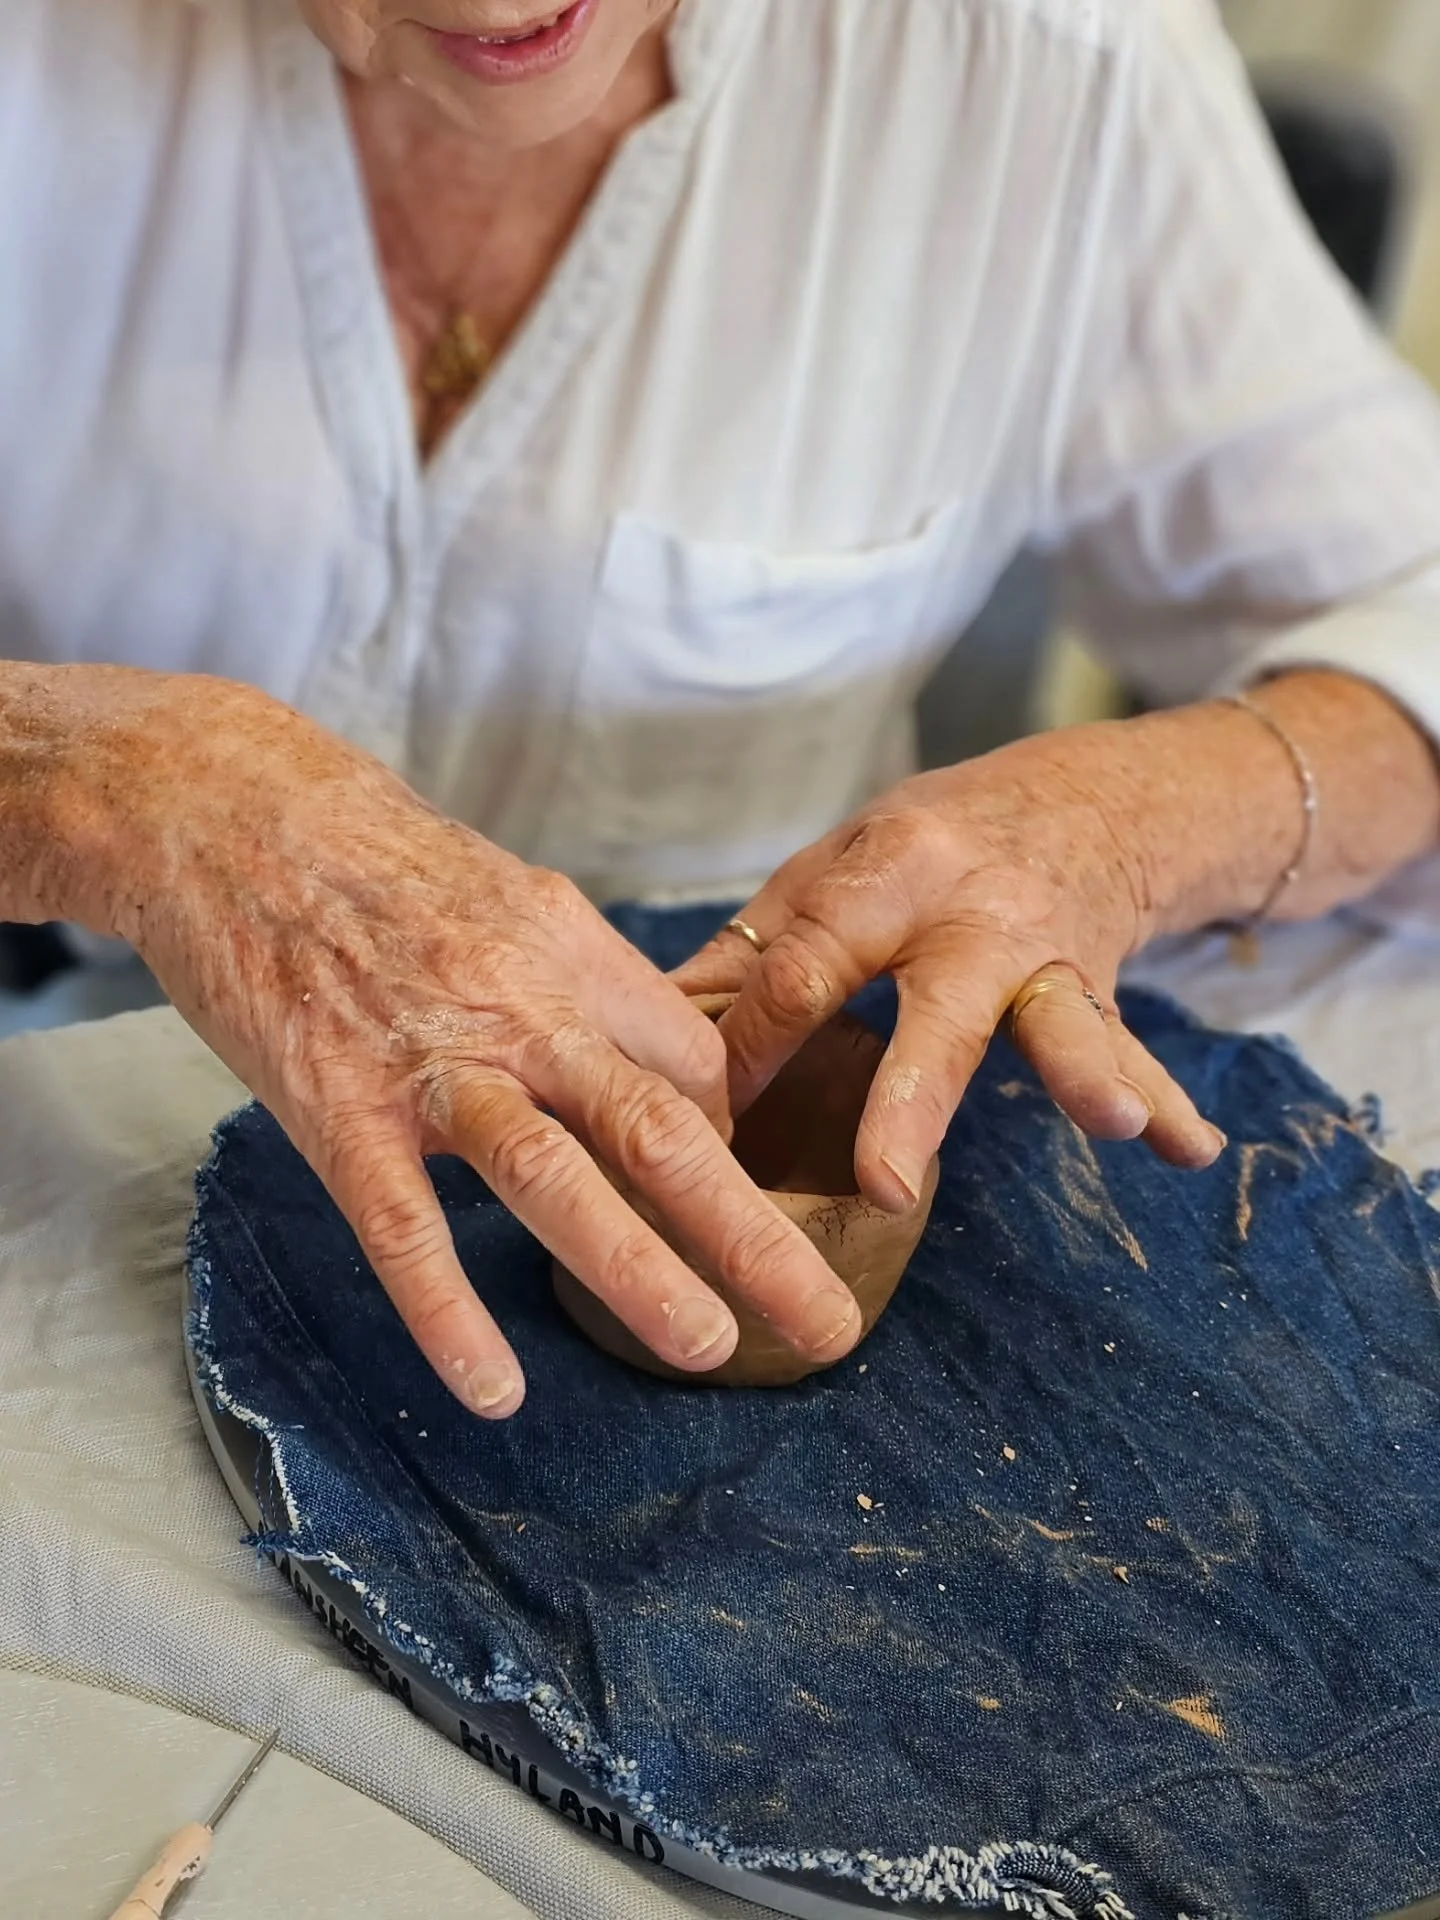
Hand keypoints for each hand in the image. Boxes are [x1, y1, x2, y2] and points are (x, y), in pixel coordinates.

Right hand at [66, 673, 862, 1412]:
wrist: (235, 810)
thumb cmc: (377, 858)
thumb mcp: (510, 894)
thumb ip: (584, 980)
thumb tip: (651, 1060)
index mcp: (572, 955)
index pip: (690, 1068)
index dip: (729, 1145)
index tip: (738, 1207)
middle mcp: (522, 1010)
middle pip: (662, 1130)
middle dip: (754, 1234)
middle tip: (827, 1322)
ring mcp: (430, 1062)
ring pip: (553, 1177)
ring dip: (638, 1269)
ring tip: (708, 1348)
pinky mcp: (336, 1107)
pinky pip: (403, 1225)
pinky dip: (449, 1313)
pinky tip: (494, 1390)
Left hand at [674, 724, 1226, 1212]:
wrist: (1088, 796)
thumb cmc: (935, 842)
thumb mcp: (839, 865)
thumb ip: (759, 946)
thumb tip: (654, 1026)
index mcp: (889, 867)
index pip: (808, 964)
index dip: (752, 1044)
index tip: (707, 1117)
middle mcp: (972, 908)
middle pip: (935, 1005)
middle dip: (909, 1095)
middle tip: (885, 1182)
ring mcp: (1047, 952)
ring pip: (1059, 1017)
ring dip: (1084, 1070)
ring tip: (1117, 1120)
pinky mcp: (1100, 988)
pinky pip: (1132, 1046)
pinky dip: (1169, 1100)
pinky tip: (1192, 1149)